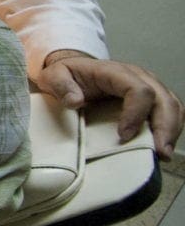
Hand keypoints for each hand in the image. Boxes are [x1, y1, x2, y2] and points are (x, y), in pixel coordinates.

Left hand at [37, 54, 182, 160]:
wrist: (71, 72)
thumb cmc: (65, 76)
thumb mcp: (54, 76)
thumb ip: (61, 86)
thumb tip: (75, 101)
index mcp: (115, 71)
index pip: (139, 89)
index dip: (136, 113)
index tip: (124, 135)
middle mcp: (138, 77)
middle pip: (163, 99)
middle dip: (165, 126)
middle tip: (160, 152)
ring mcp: (148, 87)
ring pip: (172, 106)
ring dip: (172, 130)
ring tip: (163, 154)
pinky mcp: (150, 101)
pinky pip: (169, 113)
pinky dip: (170, 130)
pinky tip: (161, 148)